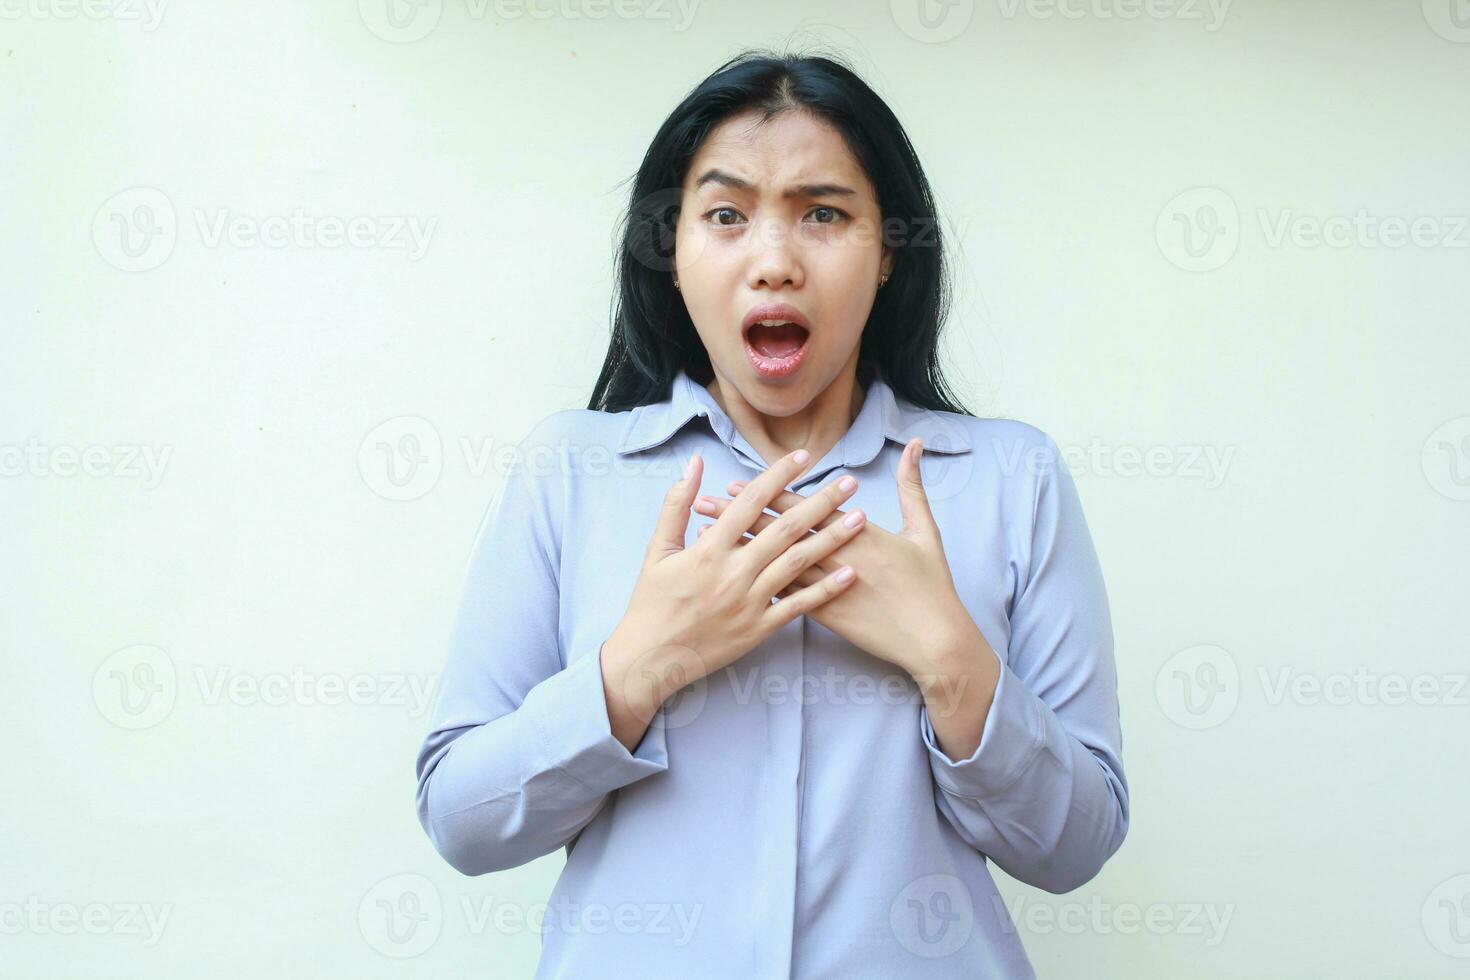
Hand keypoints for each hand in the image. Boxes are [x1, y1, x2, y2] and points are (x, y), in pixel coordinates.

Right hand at [604, 447, 865, 707]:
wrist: (650, 656)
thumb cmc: (652, 601)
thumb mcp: (658, 549)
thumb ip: (677, 504)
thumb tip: (695, 464)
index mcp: (708, 549)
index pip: (751, 503)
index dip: (779, 477)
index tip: (804, 458)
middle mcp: (733, 572)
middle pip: (785, 529)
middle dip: (821, 502)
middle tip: (850, 482)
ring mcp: (748, 602)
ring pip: (797, 564)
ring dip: (831, 539)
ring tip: (860, 518)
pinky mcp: (758, 629)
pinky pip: (797, 607)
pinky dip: (825, 591)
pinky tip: (850, 574)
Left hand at [704, 437, 989, 678]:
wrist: (934, 638)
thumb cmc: (932, 585)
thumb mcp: (926, 531)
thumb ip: (912, 486)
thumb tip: (914, 446)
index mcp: (857, 532)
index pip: (802, 508)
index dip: (767, 495)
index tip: (736, 484)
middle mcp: (836, 556)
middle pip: (777, 531)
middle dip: (738, 515)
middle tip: (704, 503)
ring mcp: (827, 586)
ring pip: (773, 562)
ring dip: (738, 548)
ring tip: (705, 538)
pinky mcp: (826, 615)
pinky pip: (784, 597)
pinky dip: (753, 585)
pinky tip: (729, 578)